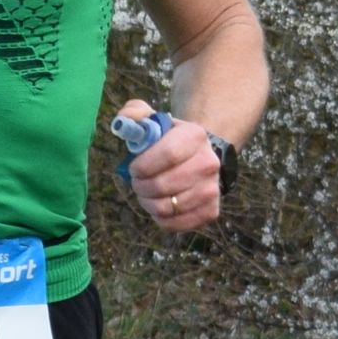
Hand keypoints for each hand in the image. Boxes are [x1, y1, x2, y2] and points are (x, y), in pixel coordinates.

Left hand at [117, 95, 223, 232]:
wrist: (199, 158)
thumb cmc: (169, 141)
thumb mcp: (153, 121)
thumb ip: (135, 114)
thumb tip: (124, 121)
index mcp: (195, 136)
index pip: (168, 154)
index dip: (143, 165)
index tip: (133, 168)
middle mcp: (209, 163)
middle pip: (164, 185)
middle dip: (141, 186)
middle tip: (137, 183)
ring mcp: (212, 190)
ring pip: (167, 207)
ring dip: (148, 203)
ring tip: (147, 194)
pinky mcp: (210, 212)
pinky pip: (175, 224)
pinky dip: (160, 218)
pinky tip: (159, 206)